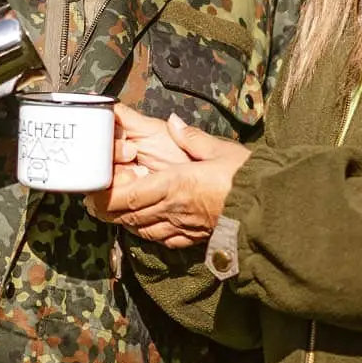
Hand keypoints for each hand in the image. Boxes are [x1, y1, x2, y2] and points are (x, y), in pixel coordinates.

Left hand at [89, 115, 251, 247]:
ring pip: (141, 229)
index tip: (91, 189)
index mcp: (174, 185)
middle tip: (94, 199)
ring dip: (124, 220)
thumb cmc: (246, 179)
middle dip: (107, 209)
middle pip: (127, 215)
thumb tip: (174, 123)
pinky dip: (146, 232)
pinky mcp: (193, 238)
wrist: (270, 211)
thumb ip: (192, 138)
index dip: (104, 195)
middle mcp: (172, 209)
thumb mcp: (220, 150)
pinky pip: (161, 239)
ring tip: (114, 210)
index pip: (127, 195)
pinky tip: (145, 225)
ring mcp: (181, 227)